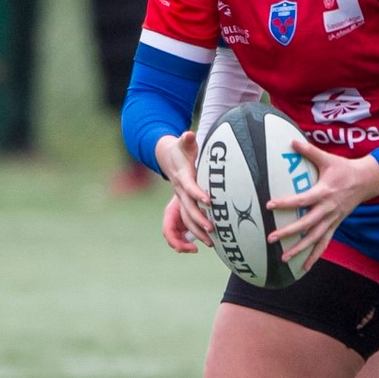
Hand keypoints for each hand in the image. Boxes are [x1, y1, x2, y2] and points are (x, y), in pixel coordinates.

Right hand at [154, 131, 212, 245]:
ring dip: (197, 231)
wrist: (166, 157)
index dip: (198, 194)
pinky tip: (208, 241)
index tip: (209, 201)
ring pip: (187, 218)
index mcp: (182, 177)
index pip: (189, 187)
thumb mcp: (183, 143)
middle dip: (199, 219)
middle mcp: (180, 191)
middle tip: (212, 229)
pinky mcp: (185, 204)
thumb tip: (189, 134)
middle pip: (188, 208)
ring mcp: (181, 199)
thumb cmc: (179, 150)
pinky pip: (188, 221)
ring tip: (211, 243)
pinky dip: (195, 232)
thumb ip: (186, 140)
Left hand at [266, 140, 378, 268]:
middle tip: (271, 238)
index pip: (302, 200)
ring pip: (315, 238)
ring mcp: (333, 219)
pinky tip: (304, 267)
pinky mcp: (335, 225)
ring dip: (300, 249)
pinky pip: (324, 243)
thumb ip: (309, 151)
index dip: (286, 203)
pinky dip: (315, 255)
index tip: (270, 205)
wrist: (366, 181)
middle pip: (307, 224)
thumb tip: (291, 141)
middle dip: (289, 232)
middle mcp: (328, 209)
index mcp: (324, 192)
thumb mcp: (327, 158)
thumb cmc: (344, 168)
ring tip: (283, 258)